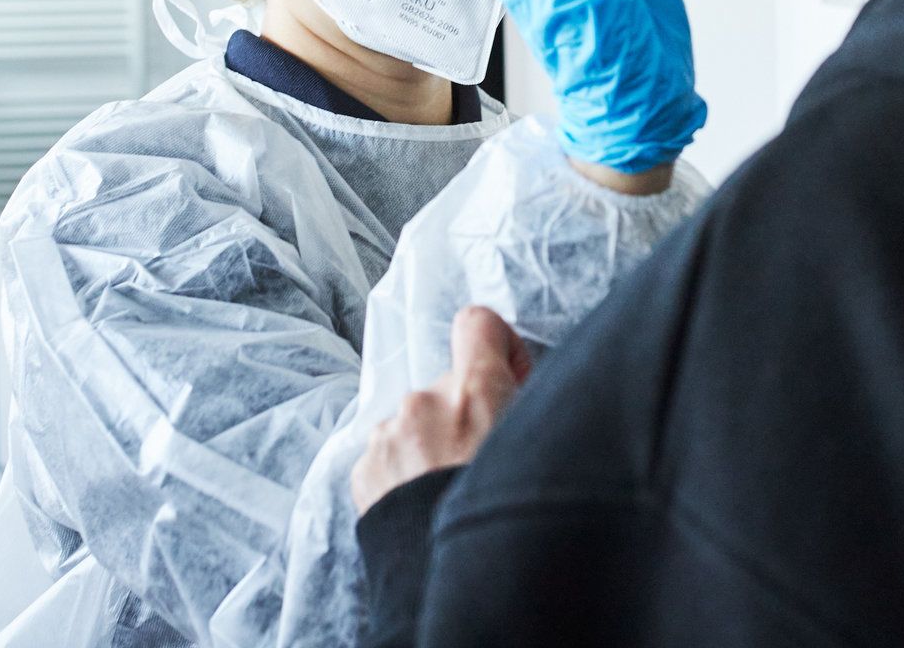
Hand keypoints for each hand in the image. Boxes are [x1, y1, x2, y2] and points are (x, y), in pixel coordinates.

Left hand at [352, 307, 531, 515]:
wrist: (445, 579)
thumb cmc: (507, 517)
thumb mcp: (539, 449)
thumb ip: (524, 408)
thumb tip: (521, 390)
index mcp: (476, 391)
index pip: (478, 324)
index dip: (496, 346)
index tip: (507, 378)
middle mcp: (426, 401)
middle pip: (449, 385)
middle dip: (467, 413)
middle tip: (483, 458)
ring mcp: (389, 435)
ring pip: (418, 422)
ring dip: (433, 445)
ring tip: (449, 490)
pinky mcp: (364, 468)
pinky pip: (391, 453)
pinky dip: (405, 472)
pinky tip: (423, 503)